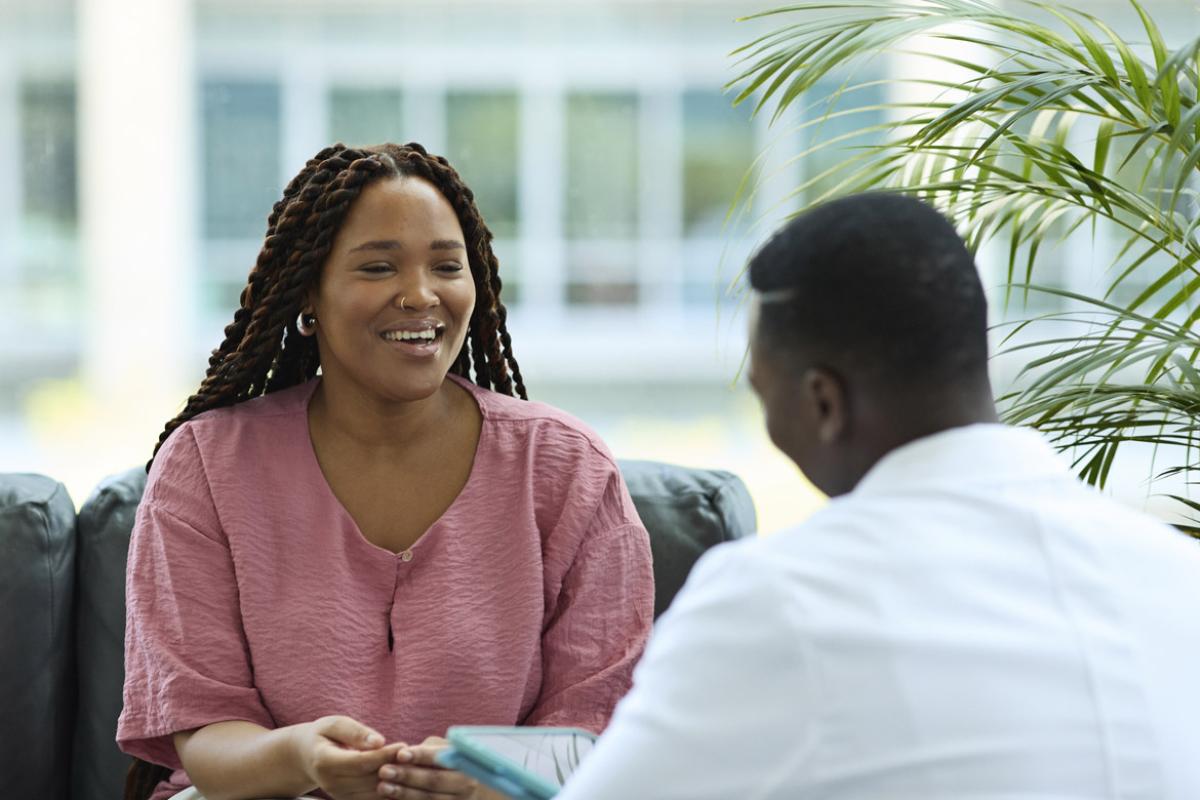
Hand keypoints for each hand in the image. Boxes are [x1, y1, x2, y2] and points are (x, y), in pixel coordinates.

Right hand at [291, 715, 404, 799]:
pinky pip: (374, 799)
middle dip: (395, 768)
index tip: (404, 746)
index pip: (360, 762)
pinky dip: (391, 789)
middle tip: (416, 756)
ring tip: (414, 766)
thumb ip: (355, 732)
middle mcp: (331, 783)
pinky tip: (404, 776)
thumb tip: (379, 741)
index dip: (384, 755)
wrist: (306, 757)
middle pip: (370, 779)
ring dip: (396, 781)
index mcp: (325, 762)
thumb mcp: (334, 725)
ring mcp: (339, 796)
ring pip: (375, 792)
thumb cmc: (323, 735)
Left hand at [376, 736, 504, 798]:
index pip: (442, 757)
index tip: (400, 754)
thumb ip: (429, 751)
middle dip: (408, 776)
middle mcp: (467, 782)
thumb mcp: (447, 751)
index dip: (421, 756)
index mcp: (466, 761)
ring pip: (429, 798)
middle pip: (435, 780)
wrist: (470, 790)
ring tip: (383, 787)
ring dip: (404, 793)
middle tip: (384, 771)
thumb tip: (403, 754)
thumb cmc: (452, 764)